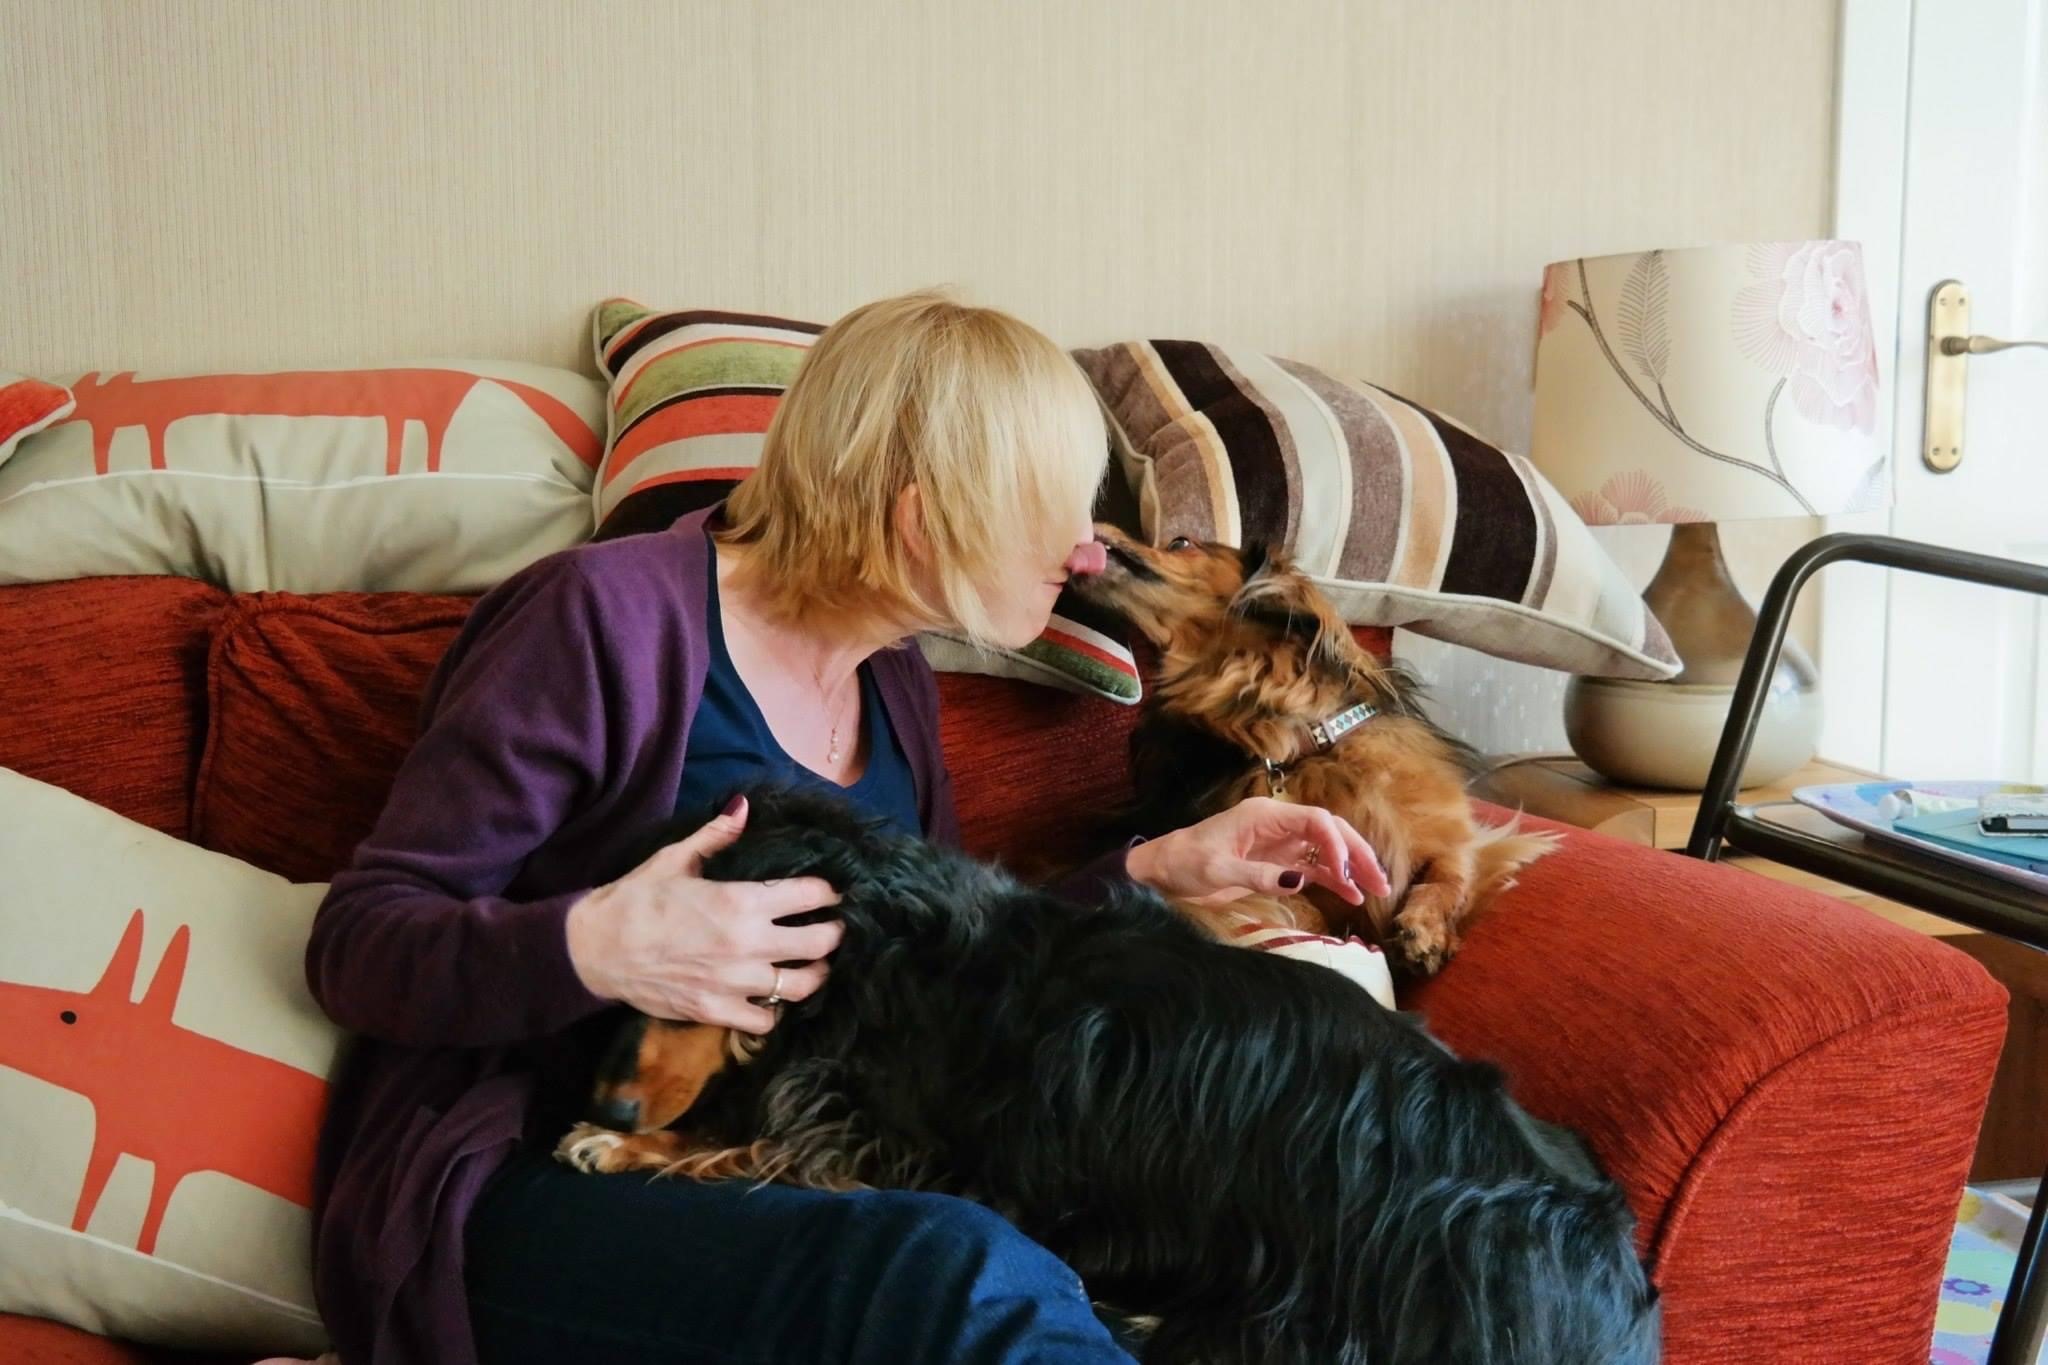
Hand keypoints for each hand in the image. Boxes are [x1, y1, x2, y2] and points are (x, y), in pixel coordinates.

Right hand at [564, 796, 842, 1032]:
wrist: (595, 949)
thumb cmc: (636, 899)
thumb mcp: (675, 859)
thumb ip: (716, 835)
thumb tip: (743, 806)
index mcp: (741, 901)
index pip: (811, 895)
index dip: (828, 891)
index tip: (832, 891)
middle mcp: (746, 944)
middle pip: (820, 943)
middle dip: (834, 933)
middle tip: (833, 927)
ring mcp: (734, 983)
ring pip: (801, 986)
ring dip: (813, 974)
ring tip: (811, 964)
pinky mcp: (716, 1011)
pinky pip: (765, 1022)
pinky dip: (774, 1011)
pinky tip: (770, 996)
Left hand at [1125, 797, 1390, 905]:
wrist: (1164, 871)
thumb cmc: (1186, 863)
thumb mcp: (1218, 870)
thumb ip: (1259, 875)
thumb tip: (1301, 880)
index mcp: (1265, 815)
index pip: (1315, 820)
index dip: (1337, 844)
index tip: (1346, 872)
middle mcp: (1278, 824)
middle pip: (1329, 831)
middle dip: (1357, 853)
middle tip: (1380, 881)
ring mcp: (1279, 843)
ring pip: (1326, 849)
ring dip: (1351, 867)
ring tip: (1374, 890)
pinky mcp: (1276, 863)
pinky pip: (1313, 867)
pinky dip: (1333, 879)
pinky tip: (1350, 895)